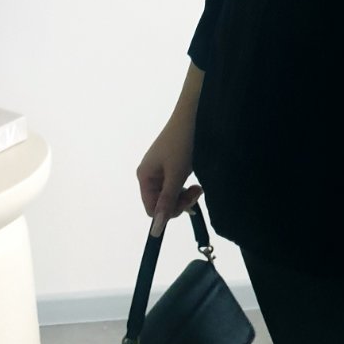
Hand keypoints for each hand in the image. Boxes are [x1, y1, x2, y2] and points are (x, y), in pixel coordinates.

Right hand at [136, 113, 203, 236]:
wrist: (193, 114)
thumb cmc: (182, 143)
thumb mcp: (176, 174)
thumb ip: (167, 201)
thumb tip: (156, 229)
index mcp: (144, 177)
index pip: (152, 209)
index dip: (169, 211)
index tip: (188, 203)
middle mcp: (149, 175)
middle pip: (161, 203)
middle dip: (179, 202)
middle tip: (197, 192)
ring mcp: (160, 170)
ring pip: (170, 195)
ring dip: (184, 195)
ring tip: (199, 186)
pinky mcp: (171, 165)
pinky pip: (175, 185)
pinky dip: (185, 186)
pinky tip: (195, 181)